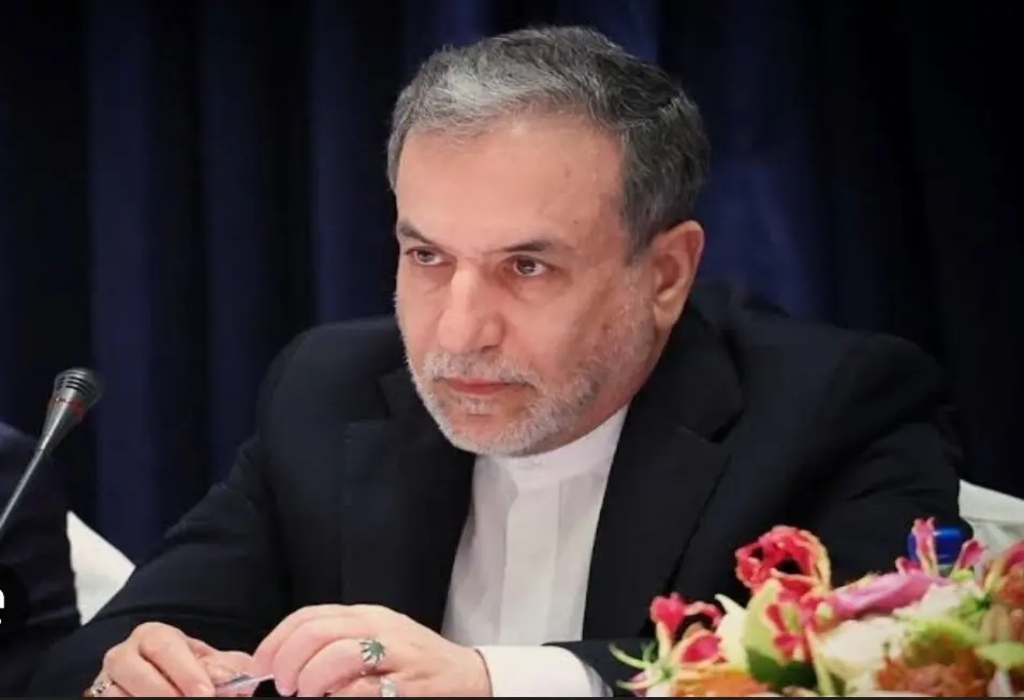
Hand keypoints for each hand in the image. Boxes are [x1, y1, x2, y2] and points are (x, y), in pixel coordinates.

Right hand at [86, 622, 254, 696]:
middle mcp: (123, 655)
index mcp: (151, 636)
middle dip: (165, 691)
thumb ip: (224, 668)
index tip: (207, 692)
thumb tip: (235, 679)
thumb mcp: (208, 664)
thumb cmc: (187, 671)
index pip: (165, 646)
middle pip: (134, 669)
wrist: (165, 682)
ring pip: (116, 694)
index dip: (186, 671)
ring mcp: (106, 681)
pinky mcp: (99, 699)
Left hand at [252, 604, 490, 696]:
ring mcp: (395, 654)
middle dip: (288, 660)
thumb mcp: (378, 638)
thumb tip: (286, 659)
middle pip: (318, 631)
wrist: (468, 676)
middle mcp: (379, 627)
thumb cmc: (415, 662)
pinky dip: (340, 696)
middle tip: (285, 684)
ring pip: (337, 654)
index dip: (276, 640)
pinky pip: (362, 688)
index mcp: (366, 615)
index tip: (261, 666)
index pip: (309, 615)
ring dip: (312, 679)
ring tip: (308, 694)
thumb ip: (339, 641)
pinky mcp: (407, 683)